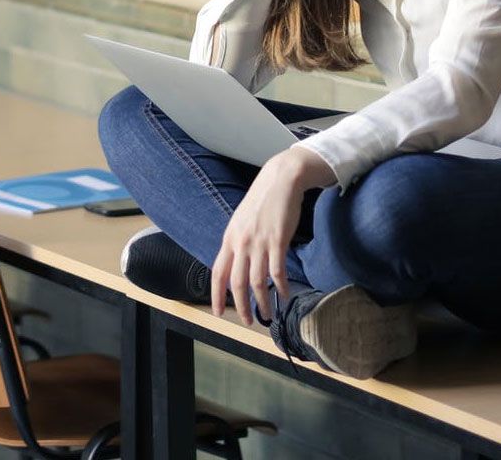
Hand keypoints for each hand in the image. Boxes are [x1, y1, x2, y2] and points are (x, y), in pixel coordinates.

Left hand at [211, 144, 337, 324]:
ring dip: (262, 302)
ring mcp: (259, 243)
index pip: (218, 273)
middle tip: (248, 321)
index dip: (216, 295)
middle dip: (241, 306)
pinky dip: (281, 287)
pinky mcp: (278, 241)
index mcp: (229, 239)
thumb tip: (235, 264)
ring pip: (257, 282)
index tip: (218, 313)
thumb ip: (237, 242)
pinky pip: (277, 271)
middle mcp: (241, 243)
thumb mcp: (241, 221)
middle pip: (237, 283)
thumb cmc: (262, 201)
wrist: (280, 180)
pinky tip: (284, 296)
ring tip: (267, 314)